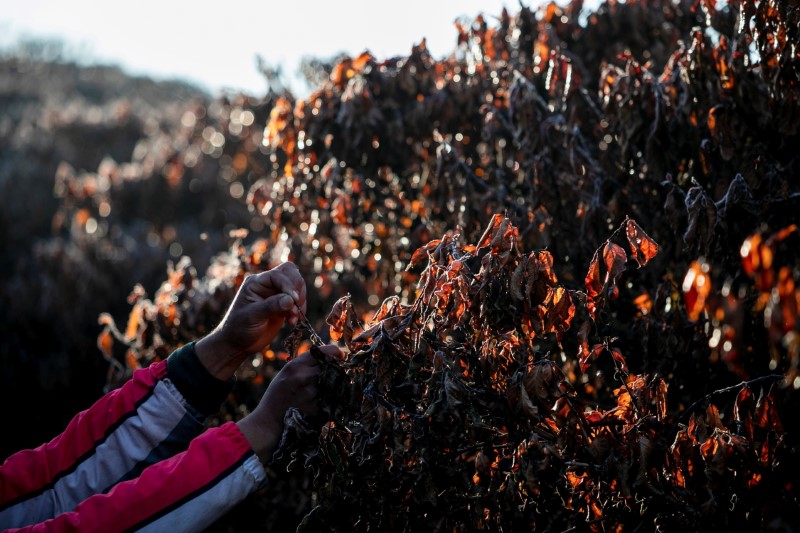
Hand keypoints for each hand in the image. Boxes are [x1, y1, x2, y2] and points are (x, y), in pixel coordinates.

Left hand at [195, 262, 306, 379]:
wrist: (239, 344)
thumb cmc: (239, 328)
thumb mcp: (253, 317)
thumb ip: (271, 306)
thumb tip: (291, 300)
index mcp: (256, 283)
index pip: (277, 275)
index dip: (288, 285)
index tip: (294, 300)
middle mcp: (266, 285)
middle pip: (290, 274)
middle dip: (297, 290)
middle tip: (295, 308)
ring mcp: (276, 294)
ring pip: (297, 286)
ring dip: (300, 301)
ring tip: (293, 318)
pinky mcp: (283, 305)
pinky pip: (298, 300)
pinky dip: (300, 310)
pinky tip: (293, 322)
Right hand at [236, 345, 341, 460]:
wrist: (269, 418)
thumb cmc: (280, 393)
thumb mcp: (288, 372)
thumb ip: (306, 363)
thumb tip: (332, 357)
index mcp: (295, 365)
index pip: (324, 352)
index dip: (335, 353)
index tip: (339, 357)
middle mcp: (302, 377)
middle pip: (332, 368)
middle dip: (334, 371)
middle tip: (331, 376)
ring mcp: (309, 393)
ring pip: (333, 385)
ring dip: (332, 387)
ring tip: (321, 391)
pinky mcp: (314, 408)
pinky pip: (330, 400)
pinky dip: (328, 402)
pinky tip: (318, 404)